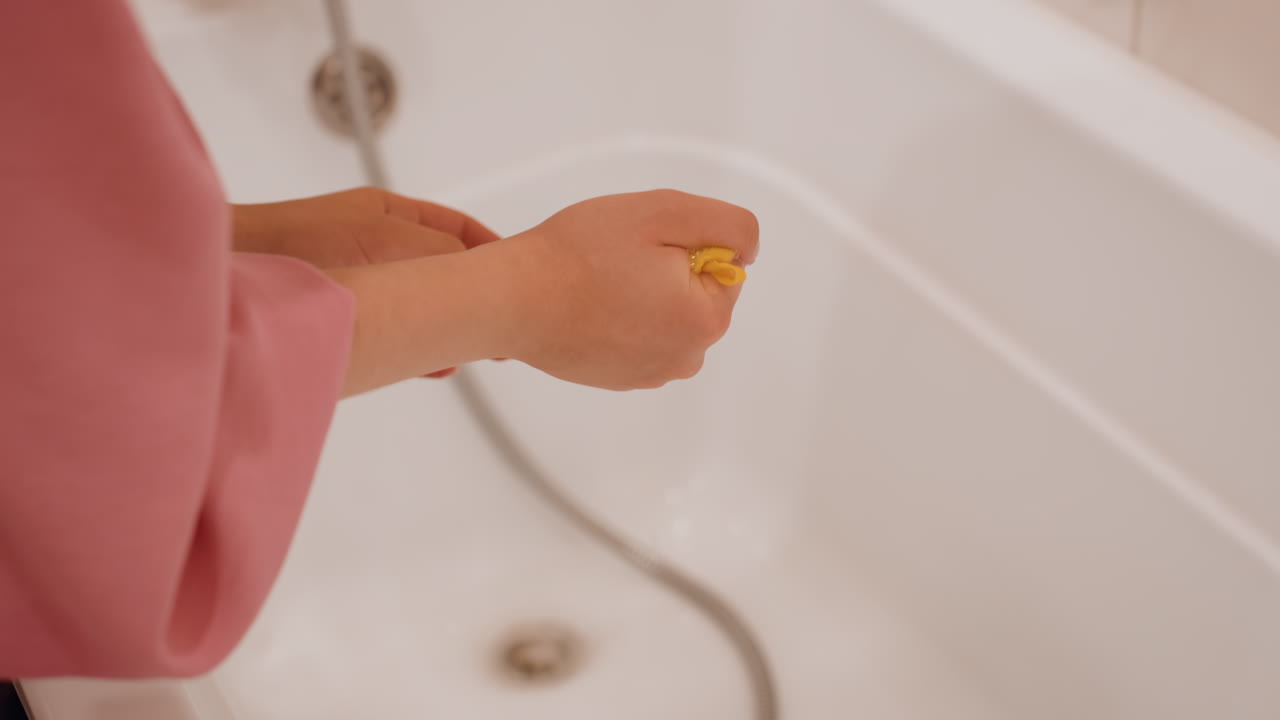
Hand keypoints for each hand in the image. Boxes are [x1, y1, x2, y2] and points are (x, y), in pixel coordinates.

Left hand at [234, 187, 501, 377]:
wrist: (228, 274)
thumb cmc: (304, 245)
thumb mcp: (392, 239)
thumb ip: (443, 253)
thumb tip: (483, 275)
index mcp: (389, 212)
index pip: (459, 228)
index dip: (493, 252)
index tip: (524, 280)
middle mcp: (374, 244)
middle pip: (442, 270)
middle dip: (473, 297)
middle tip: (503, 330)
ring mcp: (356, 280)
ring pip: (419, 305)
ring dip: (446, 326)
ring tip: (473, 352)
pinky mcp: (340, 316)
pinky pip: (393, 329)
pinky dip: (417, 344)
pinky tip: (434, 364)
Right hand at [503, 189, 757, 389]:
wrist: (511, 299)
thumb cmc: (579, 253)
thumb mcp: (664, 212)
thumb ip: (728, 225)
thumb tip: (748, 251)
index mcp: (706, 320)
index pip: (723, 265)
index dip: (684, 244)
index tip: (643, 244)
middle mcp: (686, 358)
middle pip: (696, 294)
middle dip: (665, 270)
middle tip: (616, 260)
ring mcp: (651, 374)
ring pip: (666, 315)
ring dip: (642, 294)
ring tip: (598, 284)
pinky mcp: (619, 379)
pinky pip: (637, 336)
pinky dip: (619, 318)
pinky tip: (587, 306)